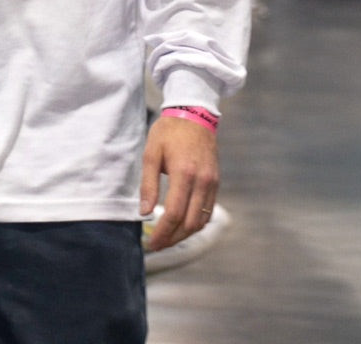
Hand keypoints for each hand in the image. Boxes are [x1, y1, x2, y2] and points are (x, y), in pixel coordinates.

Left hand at [139, 114, 218, 251]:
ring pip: (201, 220)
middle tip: (157, 245)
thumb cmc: (168, 132)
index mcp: (184, 173)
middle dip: (173, 238)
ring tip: (168, 238)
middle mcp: (202, 181)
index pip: (174, 213)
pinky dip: (196, 223)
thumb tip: (144, 212)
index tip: (151, 243)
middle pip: (190, 223)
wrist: (194, 115)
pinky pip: (208, 211)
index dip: (162, 232)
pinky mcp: (216, 183)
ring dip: (185, 234)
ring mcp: (212, 183)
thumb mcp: (151, 153)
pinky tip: (182, 225)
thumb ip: (148, 184)